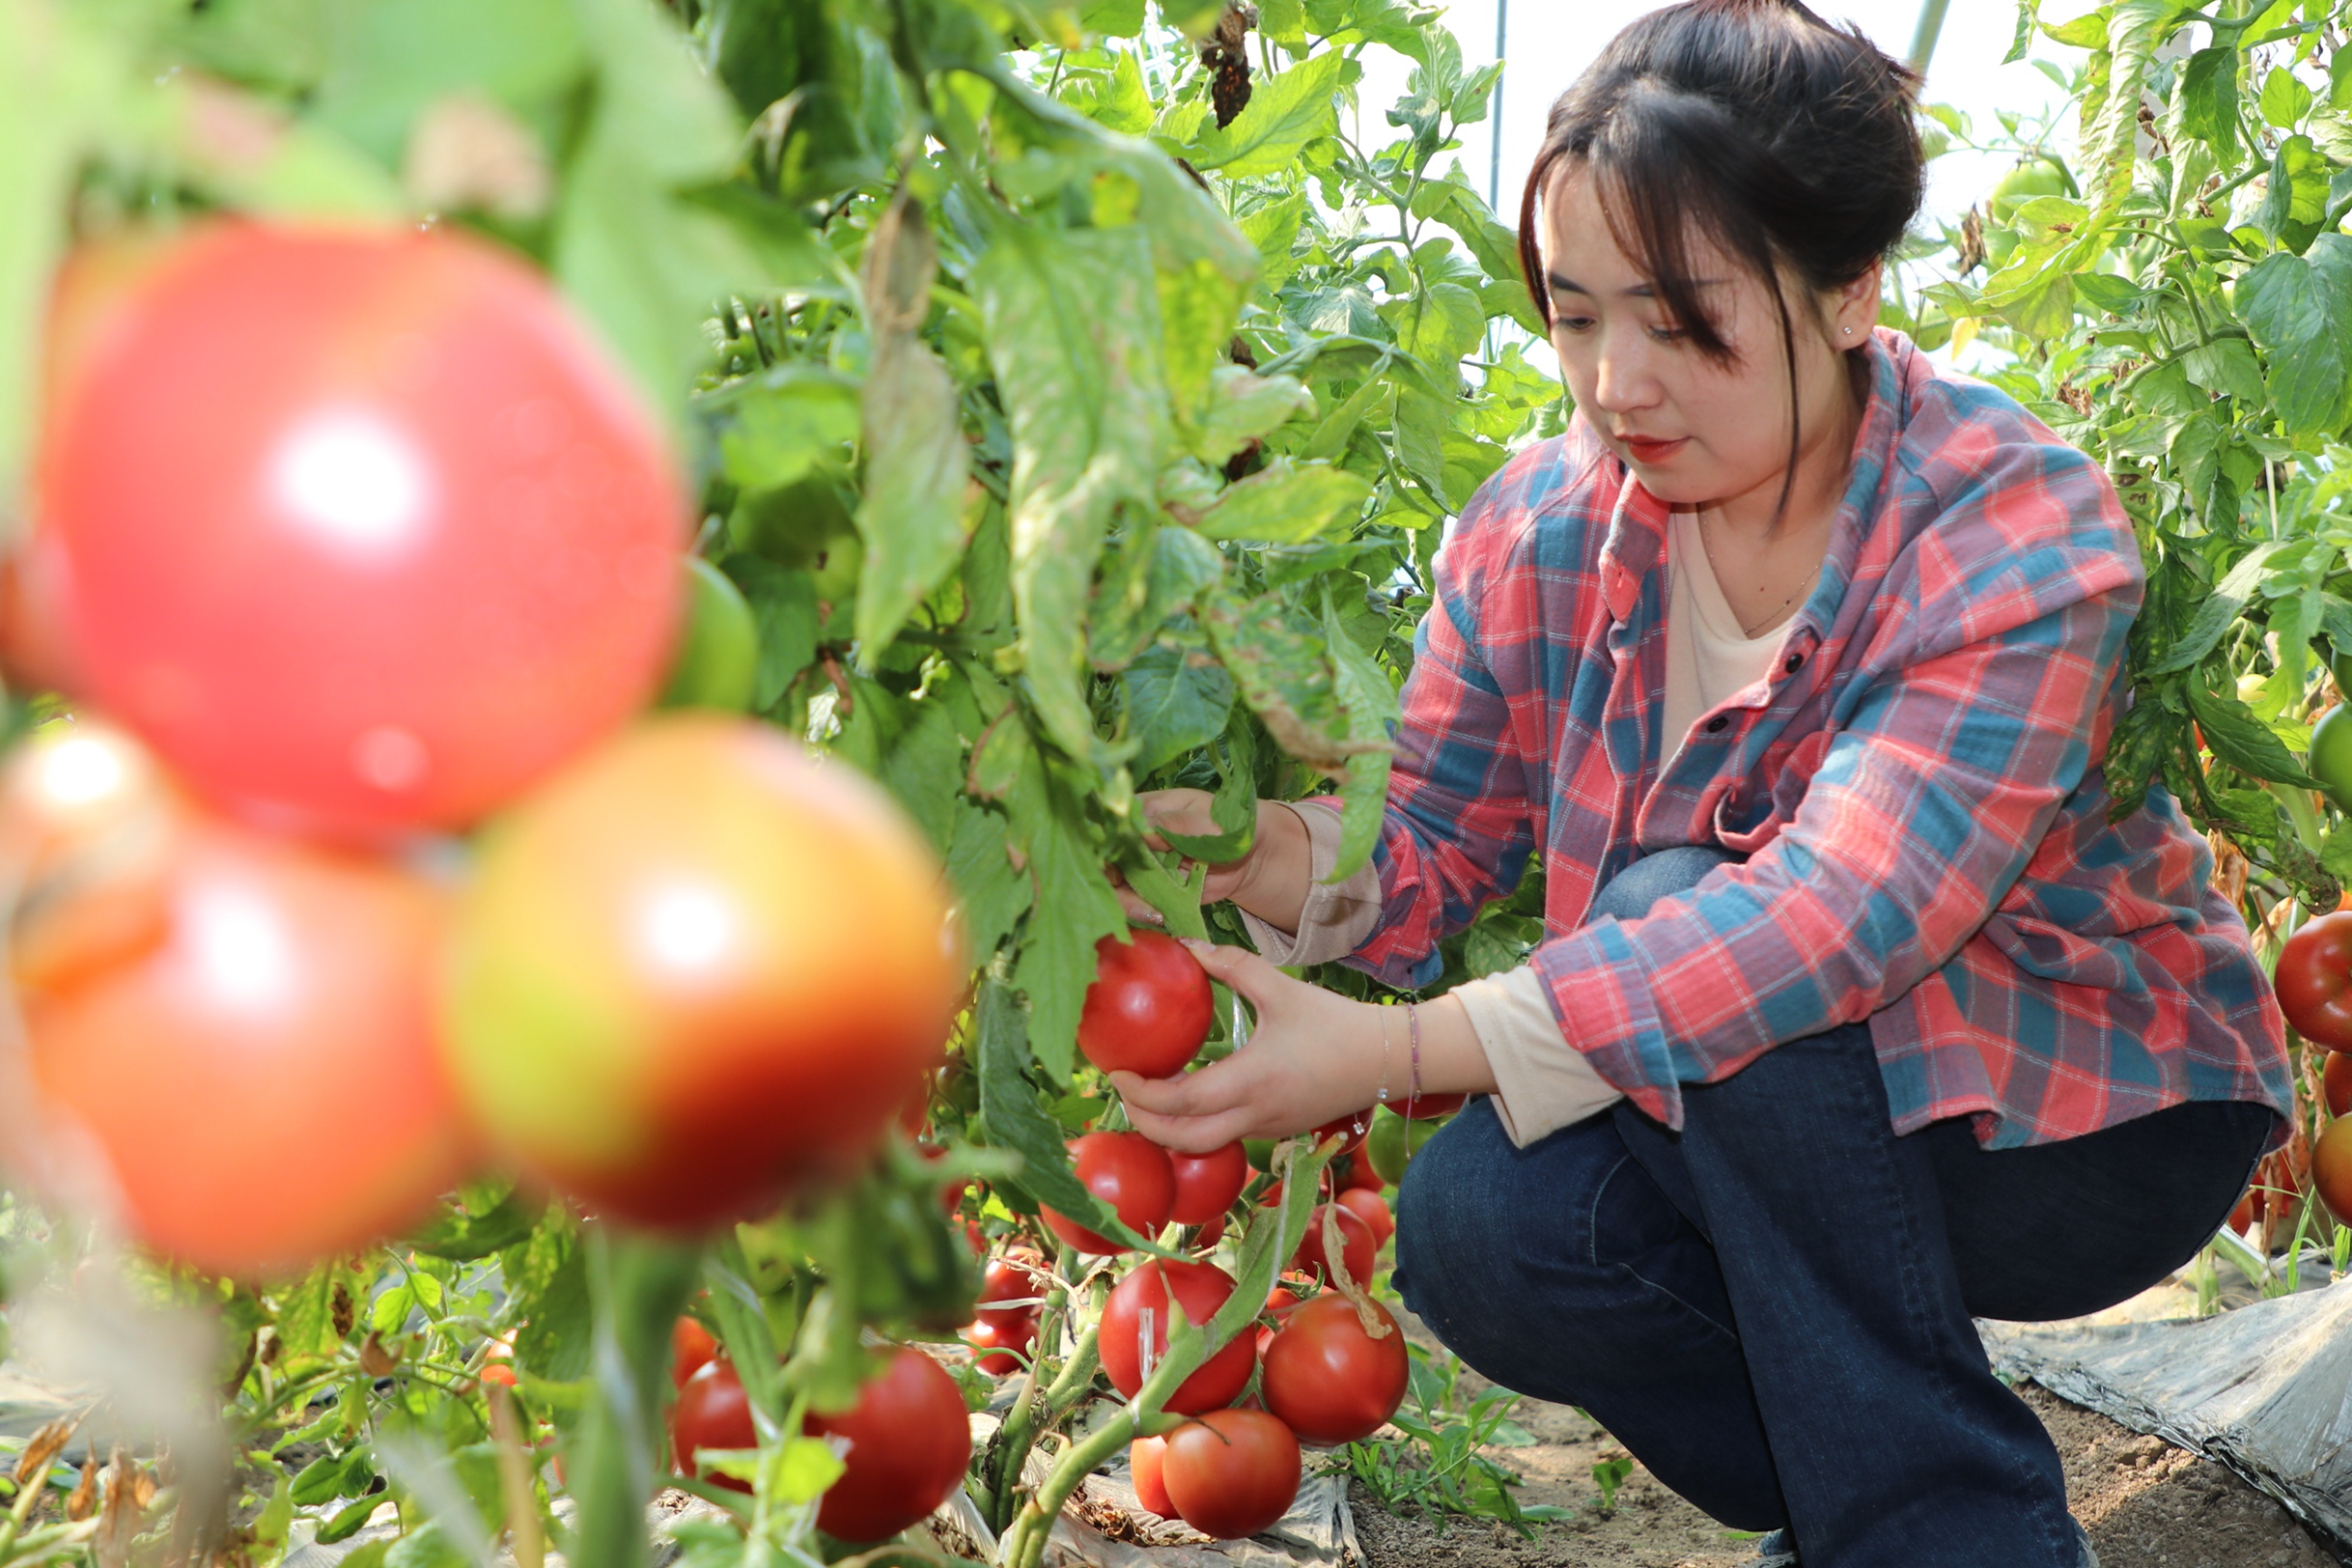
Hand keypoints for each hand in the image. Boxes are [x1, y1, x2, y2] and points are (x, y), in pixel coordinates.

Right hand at [1110, 791, 1307, 929]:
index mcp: (1142, 809)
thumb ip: (1175, 825)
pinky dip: (1141, 912)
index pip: (1107, 822)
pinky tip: (1159, 916)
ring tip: (1153, 911)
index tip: (1113, 862)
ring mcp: (1138, 865)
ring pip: (1113, 884)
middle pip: (1102, 857)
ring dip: (1126, 901)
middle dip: (1111, 880)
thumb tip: (1140, 829)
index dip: (1102, 842)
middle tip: (1135, 895)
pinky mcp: (1148, 889)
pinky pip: (1133, 902)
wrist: (1249, 857)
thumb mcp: (1207, 821)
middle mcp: (1133, 837)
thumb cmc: (1229, 826)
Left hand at [1112, 940, 1387, 1150]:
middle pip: (1181, 1140)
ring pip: (1201, 1146)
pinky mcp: (1275, 1131)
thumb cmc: (1334, 1021)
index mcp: (1252, 1080)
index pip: (1180, 1102)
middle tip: (1123, 1090)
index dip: (1140, 1093)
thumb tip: (1185, 945)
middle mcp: (1255, 1114)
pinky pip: (1224, 1137)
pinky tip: (1185, 1096)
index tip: (1117, 1072)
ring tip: (1146, 1095)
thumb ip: (1230, 965)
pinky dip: (1194, 1125)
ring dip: (1166, 1128)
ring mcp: (1265, 1129)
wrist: (1387, 1060)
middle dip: (1142, 1122)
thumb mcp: (1280, 987)